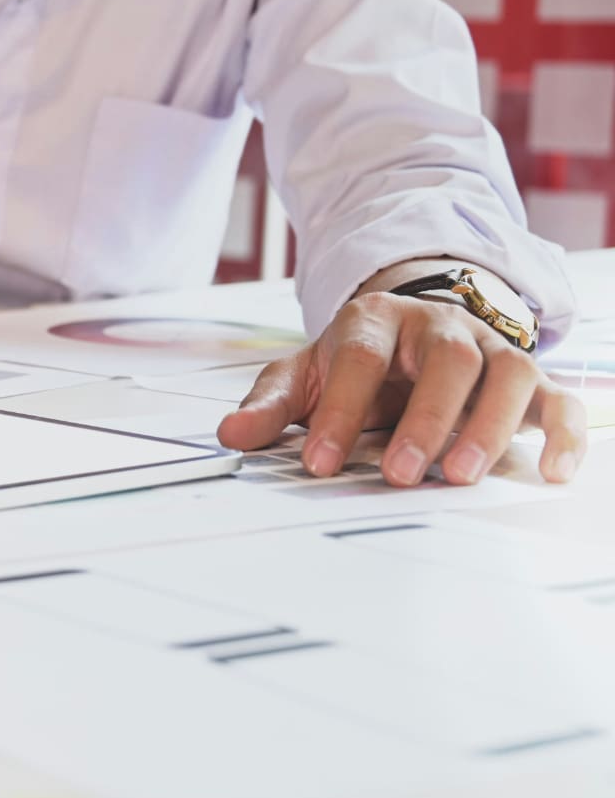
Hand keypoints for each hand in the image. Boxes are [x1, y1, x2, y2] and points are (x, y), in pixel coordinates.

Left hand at [218, 290, 586, 485]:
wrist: (412, 326)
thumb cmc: (357, 360)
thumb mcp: (304, 375)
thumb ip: (271, 406)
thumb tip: (230, 436)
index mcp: (376, 321)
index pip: (360, 359)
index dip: (339, 411)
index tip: (317, 462)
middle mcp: (440, 327)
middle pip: (446, 360)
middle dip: (424, 417)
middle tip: (398, 473)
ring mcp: (490, 350)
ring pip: (508, 374)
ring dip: (489, 426)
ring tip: (462, 476)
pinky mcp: (530, 378)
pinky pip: (560, 400)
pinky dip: (566, 434)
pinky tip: (555, 472)